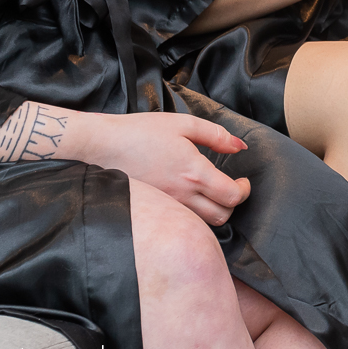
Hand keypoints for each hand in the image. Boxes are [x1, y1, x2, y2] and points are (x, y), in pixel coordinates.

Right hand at [72, 111, 251, 224]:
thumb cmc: (142, 132)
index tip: (242, 181)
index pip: (231, 197)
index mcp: (193, 173)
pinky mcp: (154, 209)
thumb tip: (239, 146)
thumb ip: (216, 135)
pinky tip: (190, 199)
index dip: (244, 191)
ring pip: (202, 224)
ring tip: (211, 194)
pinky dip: (193, 215)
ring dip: (214, 211)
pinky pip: (181, 221)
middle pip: (221, 217)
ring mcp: (166, 206)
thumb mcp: (184, 124)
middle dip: (232, 204)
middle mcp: (181, 195)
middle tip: (230, 188)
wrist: (103, 145)